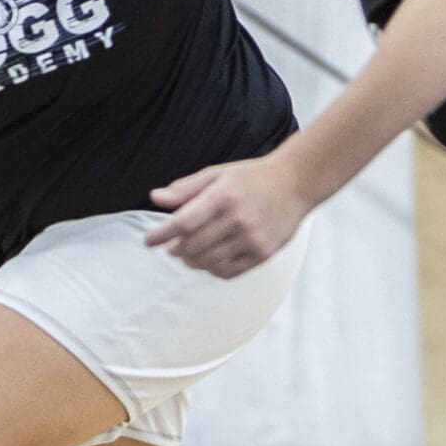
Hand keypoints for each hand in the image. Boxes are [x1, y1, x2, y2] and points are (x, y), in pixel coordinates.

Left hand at [144, 156, 308, 277]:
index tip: (149, 241)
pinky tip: (209, 261)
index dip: (162, 234)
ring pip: (208, 262)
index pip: (184, 222)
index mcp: (223, 196)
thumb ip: (186, 189)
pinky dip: (213, 270)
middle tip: (170, 247)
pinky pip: (229, 272)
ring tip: (187, 254)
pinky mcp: (262, 254)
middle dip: (175, 249)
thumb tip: (155, 198)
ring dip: (192, 261)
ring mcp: (252, 239)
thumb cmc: (253, 178)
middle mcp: (238, 220)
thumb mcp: (217, 174)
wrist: (296, 184)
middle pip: (193, 246)